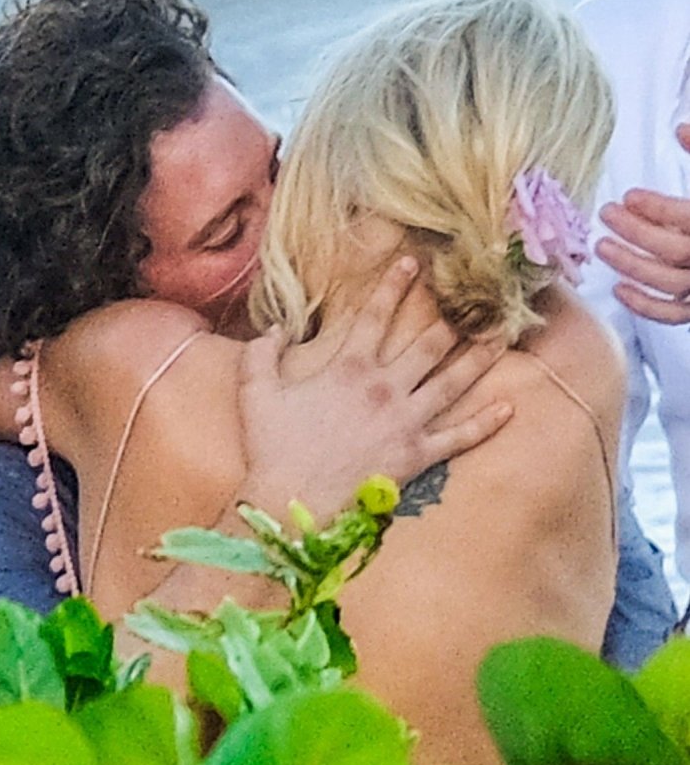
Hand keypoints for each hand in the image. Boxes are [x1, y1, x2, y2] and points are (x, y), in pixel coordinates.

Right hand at [237, 257, 510, 522]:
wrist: (292, 502)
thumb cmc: (272, 448)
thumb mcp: (255, 392)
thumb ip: (261, 353)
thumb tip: (275, 327)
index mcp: (349, 368)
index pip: (376, 315)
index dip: (394, 286)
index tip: (414, 262)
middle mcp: (385, 388)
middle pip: (429, 344)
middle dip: (455, 317)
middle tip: (478, 297)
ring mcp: (405, 422)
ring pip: (453, 382)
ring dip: (480, 358)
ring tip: (502, 336)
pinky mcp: (416, 455)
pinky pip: (458, 437)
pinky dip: (485, 423)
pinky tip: (509, 408)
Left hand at [594, 123, 689, 323]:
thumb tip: (680, 128)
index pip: (687, 218)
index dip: (657, 208)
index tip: (629, 195)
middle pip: (673, 250)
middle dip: (635, 232)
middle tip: (606, 213)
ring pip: (668, 283)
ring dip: (631, 266)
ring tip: (602, 246)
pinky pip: (672, 314)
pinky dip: (644, 306)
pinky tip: (619, 288)